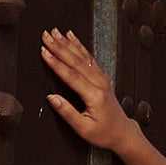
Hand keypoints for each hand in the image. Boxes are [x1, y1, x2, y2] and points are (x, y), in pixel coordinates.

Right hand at [39, 26, 136, 152]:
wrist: (122, 132)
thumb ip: (67, 112)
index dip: (55, 63)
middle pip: (75, 61)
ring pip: (82, 56)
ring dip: (67, 43)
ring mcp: (102, 78)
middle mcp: (99, 83)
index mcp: (94, 95)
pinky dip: (79, 46)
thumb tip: (51, 99)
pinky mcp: (102, 76)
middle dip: (59, 47)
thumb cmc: (104, 132)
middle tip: (45, 35)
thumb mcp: (83, 128)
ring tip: (55, 32)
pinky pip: (88, 57)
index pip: (71, 75)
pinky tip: (71, 37)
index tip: (44, 52)